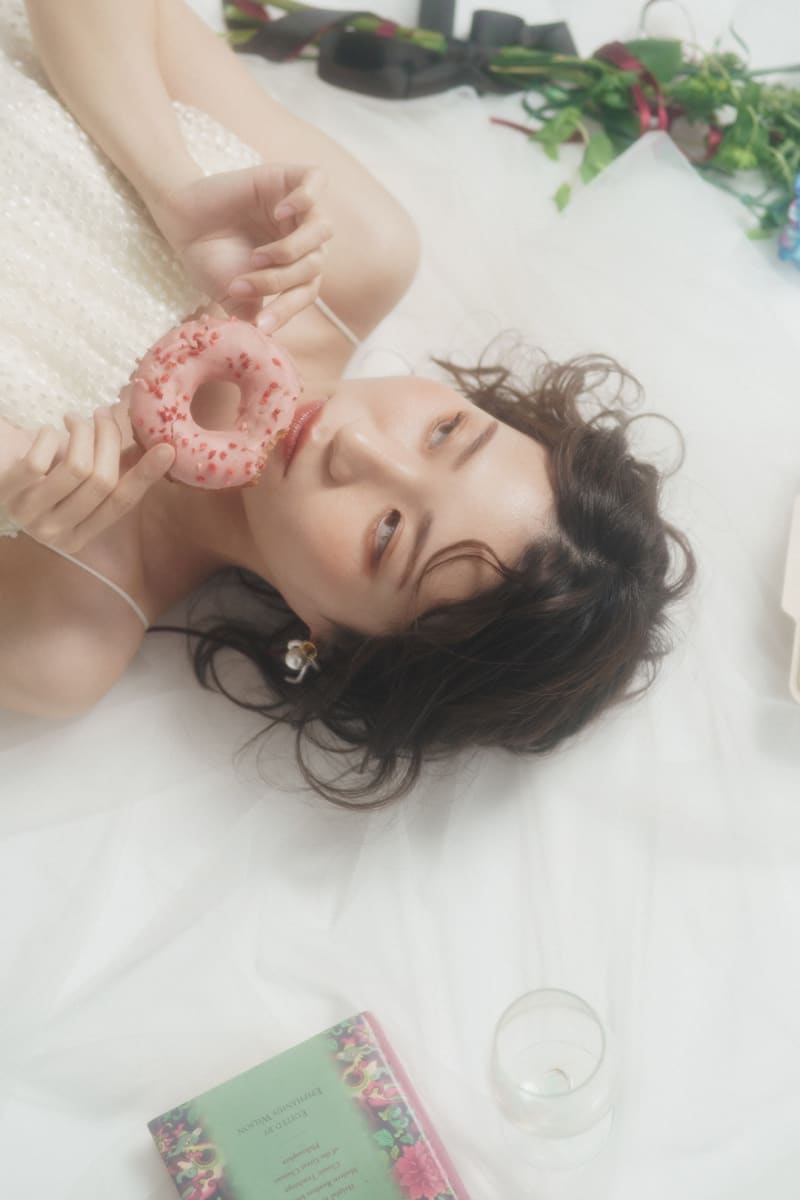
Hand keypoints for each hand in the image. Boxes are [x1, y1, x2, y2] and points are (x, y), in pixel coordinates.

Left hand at [0, 406, 174, 553]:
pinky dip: (48, 437)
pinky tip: (47, 432)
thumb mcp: (76, 485)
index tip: (167, 448)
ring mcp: (29, 516)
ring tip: (75, 419)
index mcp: (79, 537)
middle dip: (108, 439)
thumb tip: (156, 448)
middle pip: (102, 481)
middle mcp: (56, 534)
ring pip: (77, 469)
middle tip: (102, 414)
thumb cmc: (37, 482)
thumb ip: (114, 471)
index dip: (145, 475)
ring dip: (82, 433)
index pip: (121, 503)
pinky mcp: (7, 493)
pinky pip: (40, 461)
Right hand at [147, 163, 332, 331]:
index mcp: (297, 266)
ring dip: (291, 250)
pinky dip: (305, 199)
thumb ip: (254, 316)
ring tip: (257, 257)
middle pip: (316, 263)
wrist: (181, 220)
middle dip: (280, 281)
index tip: (262, 323)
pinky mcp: (287, 178)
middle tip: (243, 284)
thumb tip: (268, 344)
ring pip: (322, 229)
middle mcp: (303, 237)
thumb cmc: (208, 259)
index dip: (287, 308)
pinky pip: (317, 180)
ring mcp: (298, 208)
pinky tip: (280, 213)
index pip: (308, 290)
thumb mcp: (234, 295)